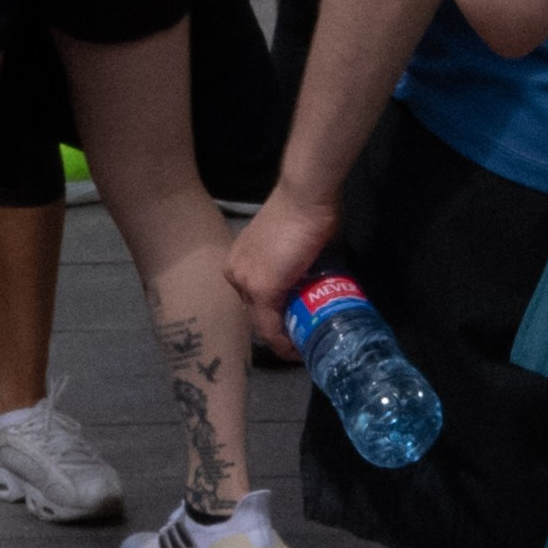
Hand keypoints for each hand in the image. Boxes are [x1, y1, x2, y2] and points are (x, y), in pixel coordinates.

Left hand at [227, 184, 335, 346]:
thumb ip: (294, 264)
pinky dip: (284, 342)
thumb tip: (313, 281)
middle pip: (257, 312)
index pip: (255, 299)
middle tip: (303, 338)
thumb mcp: (291, 243)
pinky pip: (270, 327)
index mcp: (239, 261)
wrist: (306, 196)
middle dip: (280, 329)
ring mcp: (245, 282)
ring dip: (283, 338)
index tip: (295, 327)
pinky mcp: (262, 290)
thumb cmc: (305, 210)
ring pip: (262, 322)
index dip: (275, 316)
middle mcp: (235, 273)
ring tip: (304, 348)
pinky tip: (298, 350)